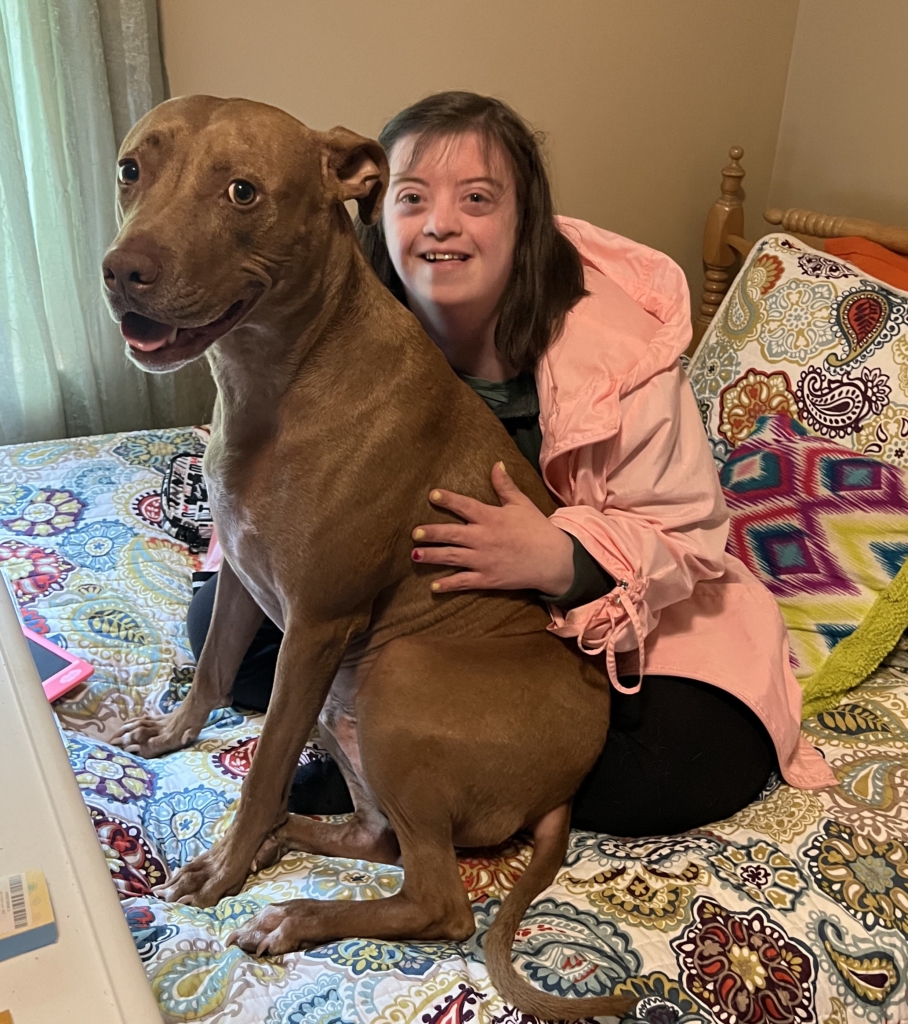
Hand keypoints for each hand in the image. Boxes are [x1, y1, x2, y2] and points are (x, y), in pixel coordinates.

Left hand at [411, 461, 574, 594]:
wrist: (554, 560)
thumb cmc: (537, 529)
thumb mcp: (521, 504)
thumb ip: (504, 486)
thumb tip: (496, 464)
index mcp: (491, 518)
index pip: (465, 506)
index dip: (448, 499)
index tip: (432, 494)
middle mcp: (484, 538)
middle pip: (452, 534)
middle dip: (432, 533)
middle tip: (415, 533)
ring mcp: (484, 560)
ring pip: (453, 558)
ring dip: (433, 556)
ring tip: (414, 556)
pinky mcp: (488, 579)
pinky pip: (464, 582)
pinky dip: (448, 585)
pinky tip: (433, 587)